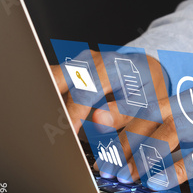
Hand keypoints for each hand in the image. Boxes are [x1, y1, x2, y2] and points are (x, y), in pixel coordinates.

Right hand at [50, 50, 168, 132]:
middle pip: (58, 78)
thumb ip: (122, 112)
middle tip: (48, 127)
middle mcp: (90, 60)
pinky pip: (55, 81)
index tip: (68, 132)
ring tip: (48, 124)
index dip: (73, 113)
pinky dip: (52, 97)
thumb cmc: (145, 86)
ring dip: (48, 100)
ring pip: (52, 79)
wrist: (145, 68)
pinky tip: (51, 116)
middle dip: (49, 101)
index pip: (84, 91)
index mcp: (110, 67)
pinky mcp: (71, 68)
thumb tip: (98, 122)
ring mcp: (78, 62)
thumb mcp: (143, 101)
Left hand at [115, 83, 192, 184]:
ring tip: (129, 175)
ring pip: (175, 132)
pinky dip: (178, 168)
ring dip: (146, 156)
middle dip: (127, 139)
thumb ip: (190, 124)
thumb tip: (155, 144)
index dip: (125, 111)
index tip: (98, 122)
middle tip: (108, 162)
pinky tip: (162, 180)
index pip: (155, 101)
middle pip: (158, 116)